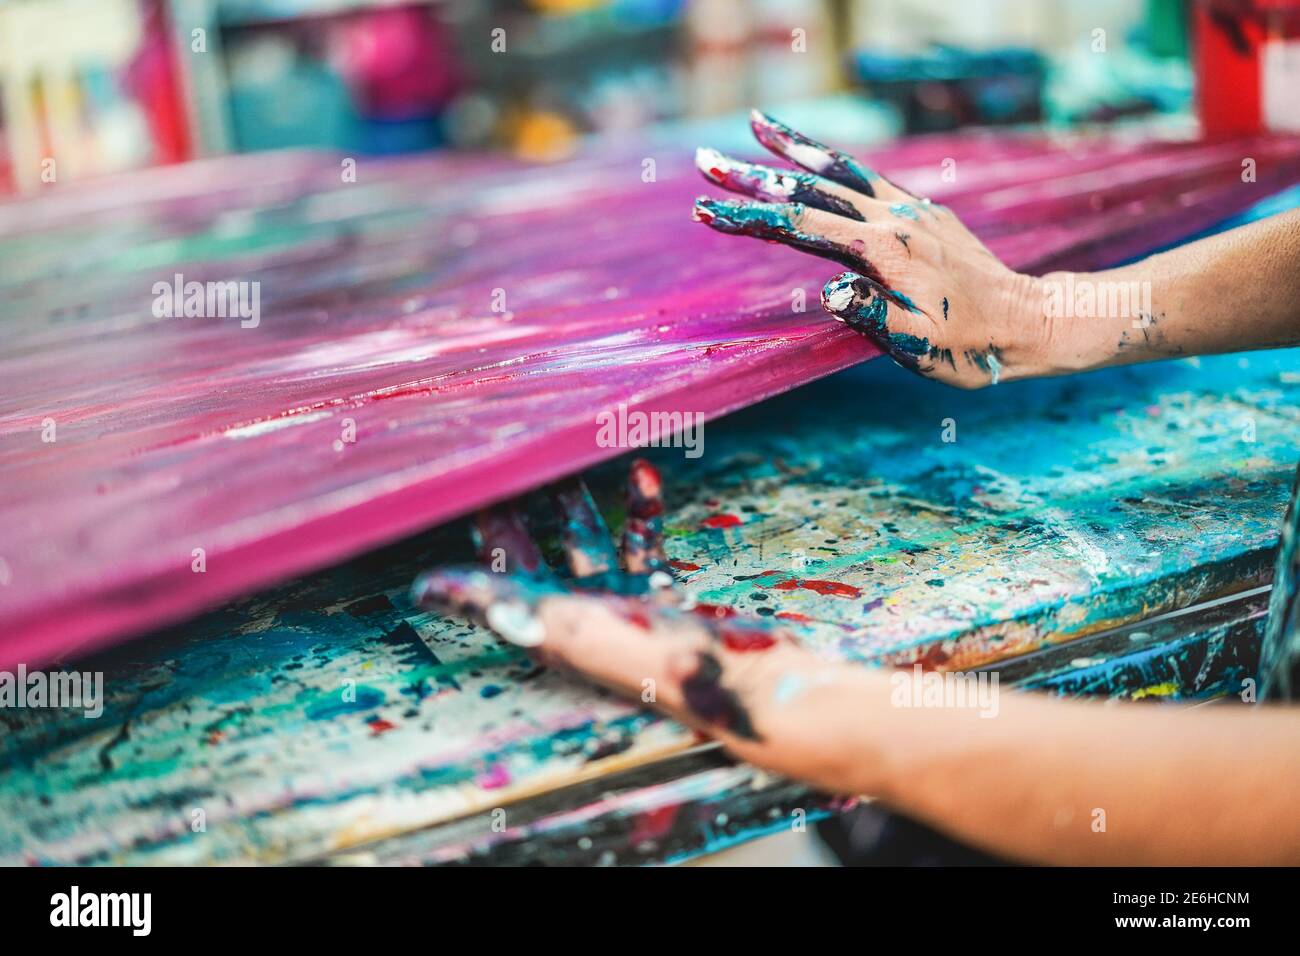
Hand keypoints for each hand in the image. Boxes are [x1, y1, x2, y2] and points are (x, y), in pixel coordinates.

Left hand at [411, 460, 894, 795]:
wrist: (766, 694)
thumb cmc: (677, 670)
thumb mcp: (585, 632)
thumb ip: (514, 608)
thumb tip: (428, 588)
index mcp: (557, 632)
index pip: (505, 573)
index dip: (490, 528)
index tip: (477, 478)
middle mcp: (586, 624)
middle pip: (542, 553)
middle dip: (530, 505)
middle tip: (518, 456)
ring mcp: (628, 612)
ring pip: (593, 543)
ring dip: (584, 499)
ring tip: (575, 450)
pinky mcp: (668, 604)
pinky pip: (646, 546)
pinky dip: (642, 510)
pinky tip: (644, 472)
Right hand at [693, 111, 1049, 388]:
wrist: (1030, 320)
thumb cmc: (970, 346)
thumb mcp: (919, 347)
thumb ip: (873, 317)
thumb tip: (828, 294)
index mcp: (883, 252)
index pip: (800, 229)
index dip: (750, 218)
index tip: (706, 209)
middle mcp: (893, 219)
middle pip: (810, 189)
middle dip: (752, 175)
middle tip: (706, 160)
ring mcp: (909, 209)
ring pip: (840, 170)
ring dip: (793, 148)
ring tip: (756, 123)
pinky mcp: (923, 210)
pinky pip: (868, 175)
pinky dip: (834, 160)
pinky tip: (817, 157)